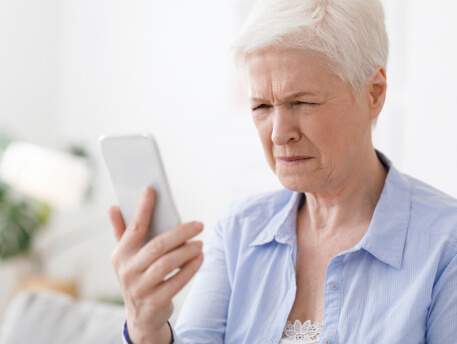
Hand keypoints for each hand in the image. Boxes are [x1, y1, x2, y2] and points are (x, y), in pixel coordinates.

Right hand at [109, 187, 203, 343]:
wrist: (141, 316)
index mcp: (120, 255)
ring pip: (167, 264)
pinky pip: (177, 282)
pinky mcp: (155, 302)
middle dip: (180, 233)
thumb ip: (122, 231)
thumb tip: (114, 207)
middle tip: (199, 224)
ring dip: (187, 251)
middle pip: (157, 246)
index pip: (133, 228)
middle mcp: (127, 271)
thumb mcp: (126, 257)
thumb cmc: (137, 276)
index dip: (142, 208)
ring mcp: (140, 288)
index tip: (151, 190)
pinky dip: (190, 268)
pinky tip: (200, 258)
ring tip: (200, 242)